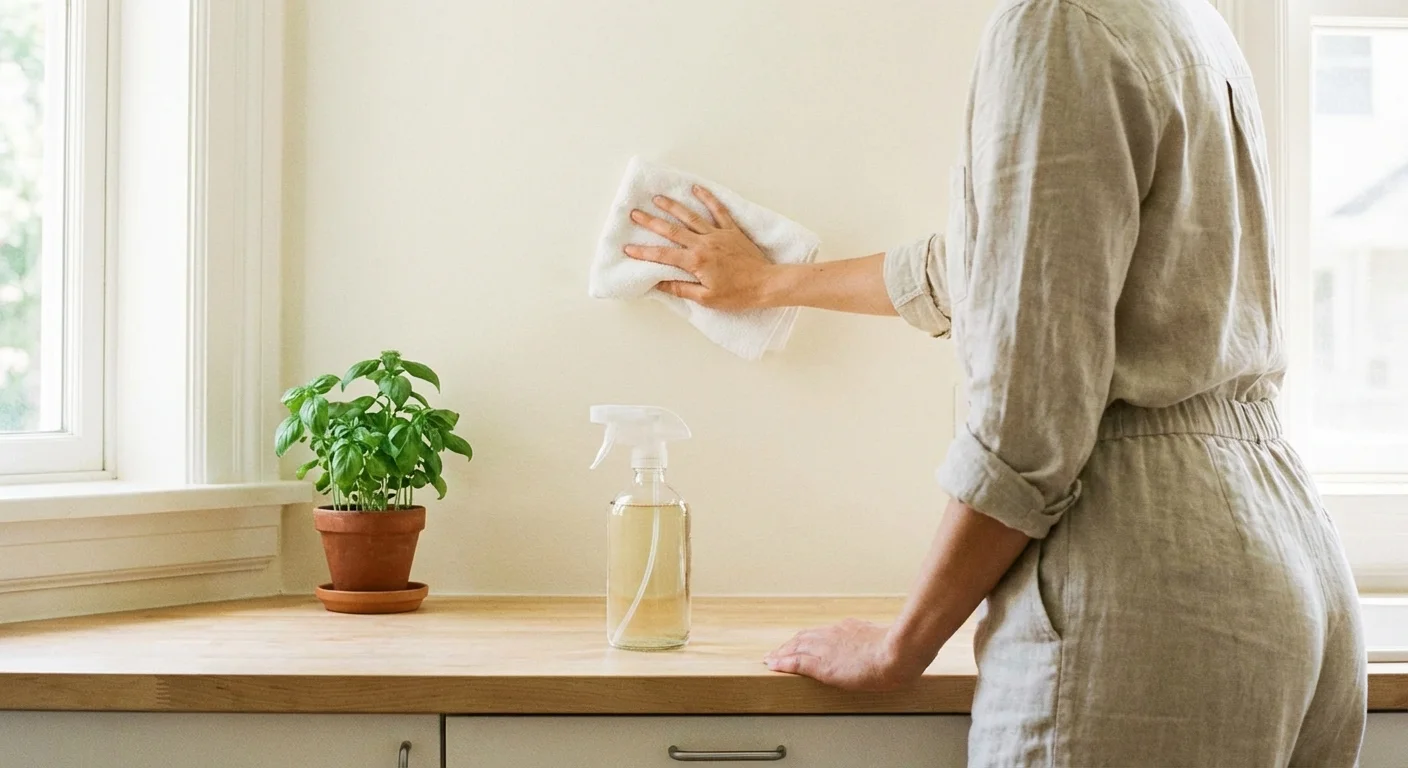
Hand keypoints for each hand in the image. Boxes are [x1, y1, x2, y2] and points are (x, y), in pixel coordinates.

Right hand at [623, 186, 779, 310]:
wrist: (766, 284)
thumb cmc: (738, 294)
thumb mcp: (706, 298)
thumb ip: (681, 288)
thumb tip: (659, 283)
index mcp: (696, 261)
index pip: (663, 255)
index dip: (644, 252)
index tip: (628, 248)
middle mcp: (704, 243)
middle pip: (672, 230)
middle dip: (651, 222)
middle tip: (635, 213)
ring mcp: (718, 234)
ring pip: (691, 217)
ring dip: (673, 207)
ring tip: (658, 198)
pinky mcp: (731, 230)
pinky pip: (718, 211)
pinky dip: (707, 199)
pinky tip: (696, 189)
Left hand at [764, 619, 926, 691]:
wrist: (897, 652)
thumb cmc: (897, 649)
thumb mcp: (882, 637)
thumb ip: (873, 639)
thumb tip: (879, 643)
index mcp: (847, 629)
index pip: (820, 633)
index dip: (806, 639)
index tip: (799, 643)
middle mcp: (832, 635)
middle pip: (803, 638)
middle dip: (789, 645)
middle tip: (777, 652)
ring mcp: (825, 649)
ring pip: (795, 648)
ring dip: (781, 653)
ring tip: (770, 659)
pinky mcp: (822, 665)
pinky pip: (795, 663)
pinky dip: (782, 663)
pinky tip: (772, 665)